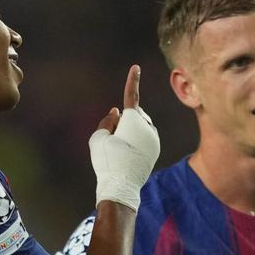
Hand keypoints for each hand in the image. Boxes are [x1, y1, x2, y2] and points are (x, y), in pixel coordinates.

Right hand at [89, 65, 160, 209]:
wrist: (122, 186)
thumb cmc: (107, 161)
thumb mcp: (98, 138)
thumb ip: (106, 121)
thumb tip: (116, 112)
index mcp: (133, 120)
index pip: (131, 95)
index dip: (132, 80)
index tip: (136, 67)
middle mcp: (147, 126)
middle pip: (133, 114)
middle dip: (124, 120)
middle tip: (113, 140)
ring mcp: (154, 137)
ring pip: (140, 125)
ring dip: (131, 131)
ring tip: (121, 150)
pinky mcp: (156, 148)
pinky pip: (145, 137)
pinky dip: (137, 140)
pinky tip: (129, 155)